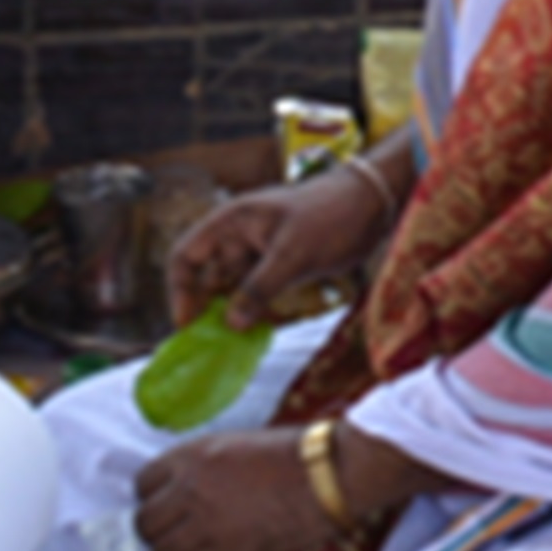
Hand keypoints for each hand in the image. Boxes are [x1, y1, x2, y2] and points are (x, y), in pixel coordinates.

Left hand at [134, 424, 344, 550]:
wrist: (325, 475)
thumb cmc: (290, 454)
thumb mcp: (234, 445)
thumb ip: (202, 466)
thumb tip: (186, 489)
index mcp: (190, 455)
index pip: (142, 483)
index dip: (152, 500)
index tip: (165, 509)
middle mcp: (189, 488)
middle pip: (145, 522)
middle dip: (156, 533)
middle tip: (173, 539)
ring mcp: (205, 522)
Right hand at [166, 157, 391, 325]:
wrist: (371, 203)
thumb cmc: (329, 216)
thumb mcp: (292, 255)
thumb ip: (259, 289)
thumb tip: (231, 323)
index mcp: (231, 222)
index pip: (185, 255)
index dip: (180, 290)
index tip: (186, 324)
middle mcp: (239, 236)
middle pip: (207, 275)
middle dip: (204, 308)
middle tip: (206, 345)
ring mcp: (259, 250)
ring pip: (232, 287)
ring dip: (230, 313)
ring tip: (228, 347)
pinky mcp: (279, 263)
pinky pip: (256, 291)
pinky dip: (253, 310)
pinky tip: (254, 333)